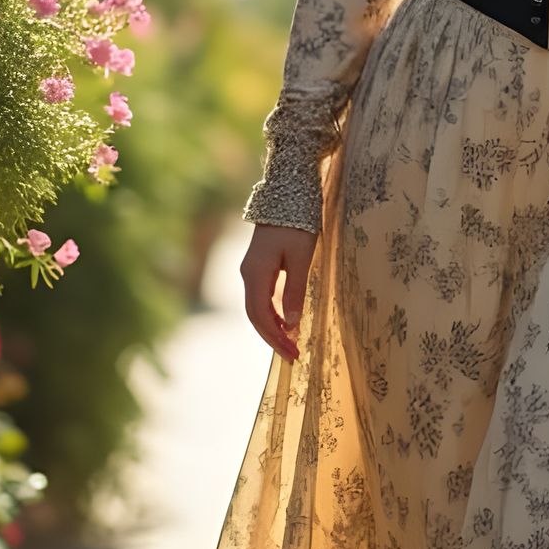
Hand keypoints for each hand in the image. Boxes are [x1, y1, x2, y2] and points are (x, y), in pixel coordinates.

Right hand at [241, 223, 316, 359]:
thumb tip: (292, 324)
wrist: (286, 193)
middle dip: (273, 338)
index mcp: (255, 274)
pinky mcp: (258, 266)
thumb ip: (294, 290)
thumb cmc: (296, 222)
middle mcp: (247, 274)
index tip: (292, 353)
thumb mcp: (300, 258)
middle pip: (255, 315)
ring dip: (272, 327)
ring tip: (291, 343)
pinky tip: (286, 321)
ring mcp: (250, 270)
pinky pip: (261, 297)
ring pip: (257, 307)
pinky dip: (272, 313)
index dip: (275, 338)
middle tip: (293, 356)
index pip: (260, 316)